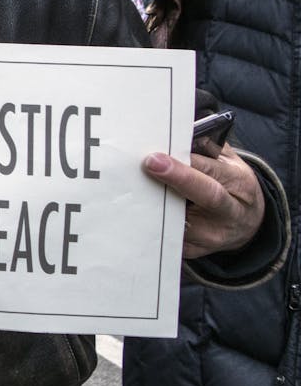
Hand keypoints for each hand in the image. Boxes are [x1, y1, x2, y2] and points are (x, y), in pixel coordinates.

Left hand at [143, 147, 265, 257]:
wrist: (247, 223)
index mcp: (240, 184)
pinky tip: (139, 212)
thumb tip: (182, 135)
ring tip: (138, 189)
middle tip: (149, 165)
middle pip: (207, 195)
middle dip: (178, 179)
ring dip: (157, 205)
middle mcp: (230, 212)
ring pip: (181, 221)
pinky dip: (152, 224)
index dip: (186, 165)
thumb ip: (207, 148)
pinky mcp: (195, 250)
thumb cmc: (230, 185)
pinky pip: (169, 238)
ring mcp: (213, 235)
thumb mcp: (228, 163)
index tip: (158, 157)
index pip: (213, 173)